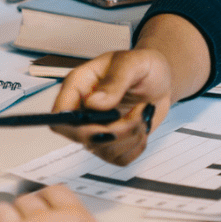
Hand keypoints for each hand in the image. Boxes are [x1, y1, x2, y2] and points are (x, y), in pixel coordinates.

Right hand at [51, 48, 172, 165]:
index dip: (74, 126)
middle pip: (82, 138)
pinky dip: (137, 145)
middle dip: (115, 131)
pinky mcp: (112, 142)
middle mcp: (83, 110)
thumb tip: (94, 103)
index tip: (104, 122)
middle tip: (138, 113)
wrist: (160, 79)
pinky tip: (142, 125)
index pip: (60, 115)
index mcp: (79, 86)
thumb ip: (114, 81)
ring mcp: (96, 129)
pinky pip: (120, 158)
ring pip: (104, 150)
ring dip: (131, 136)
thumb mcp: (132, 63)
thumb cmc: (143, 65)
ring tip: (143, 113)